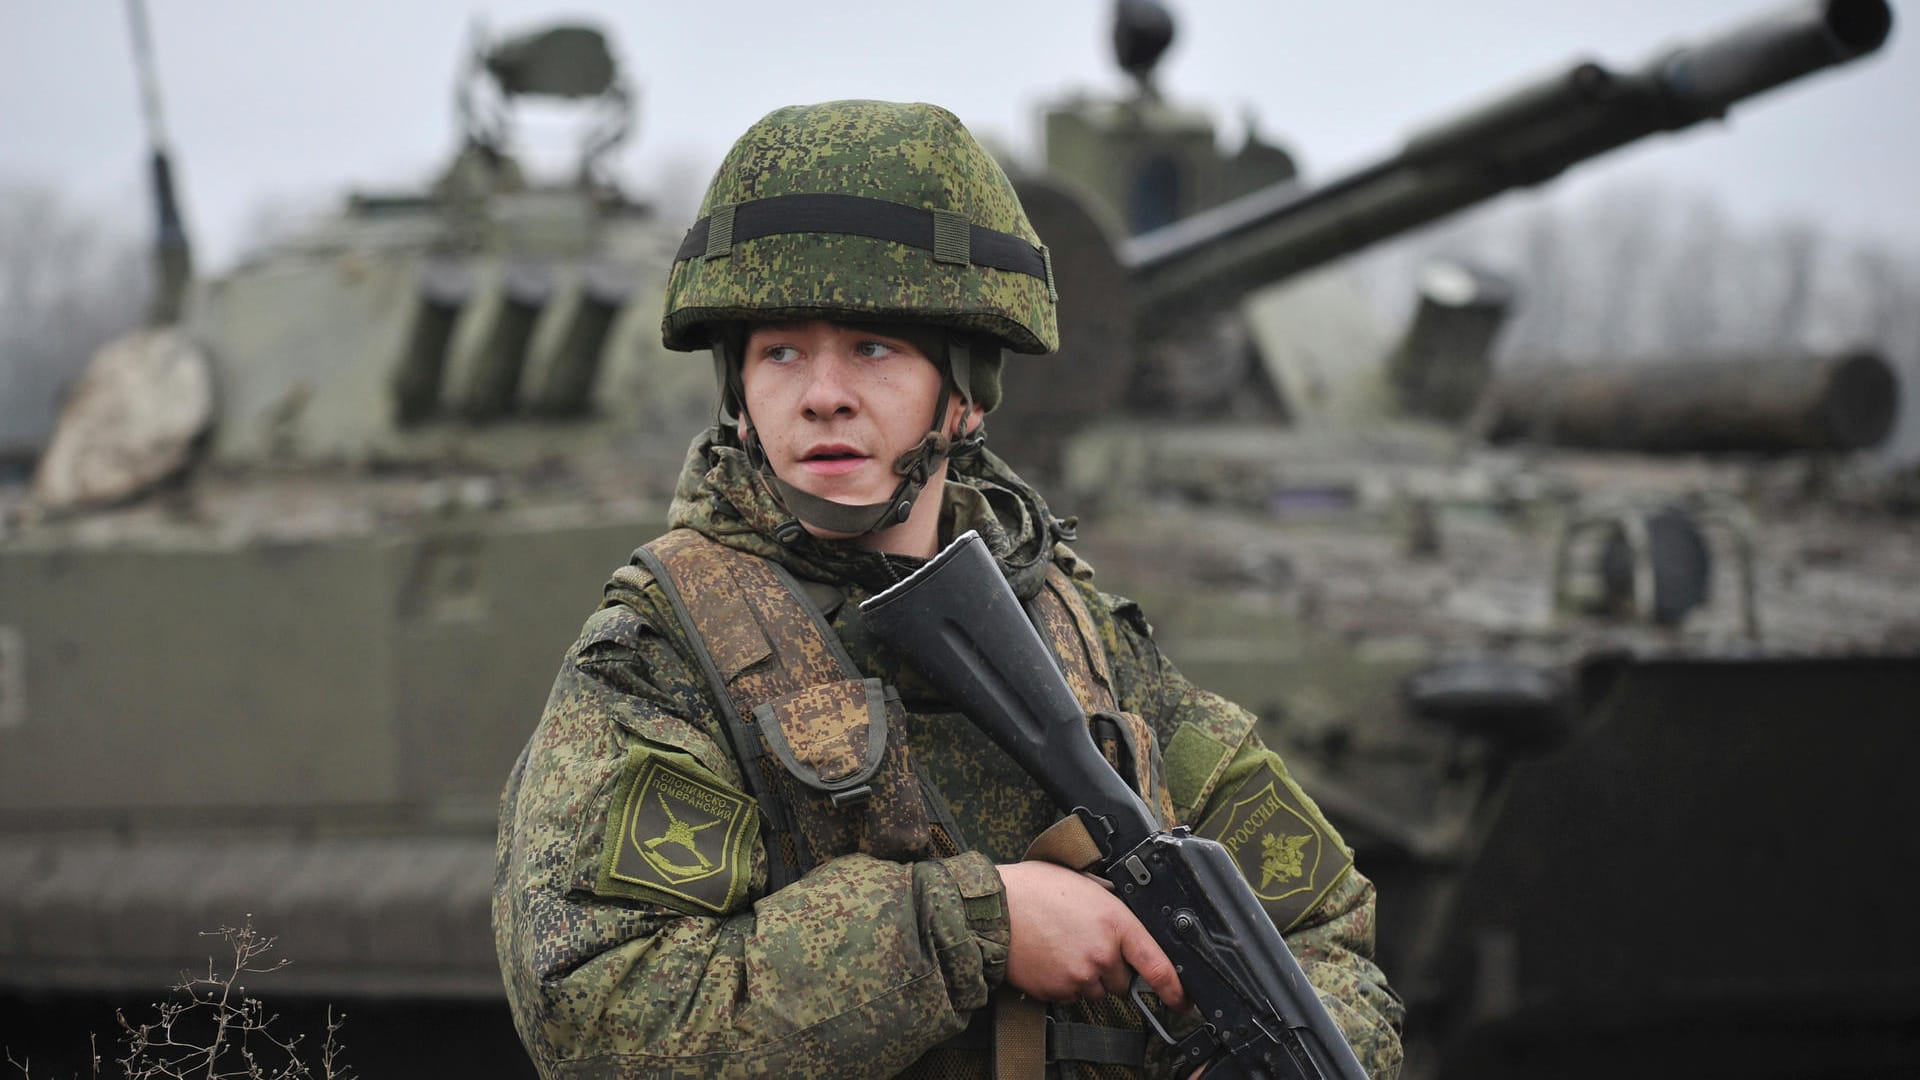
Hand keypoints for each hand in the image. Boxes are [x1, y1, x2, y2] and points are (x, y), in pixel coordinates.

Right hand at [996, 860, 1187, 1011]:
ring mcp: (1079, 976)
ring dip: (1088, 977)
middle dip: (1111, 968)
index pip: (1158, 963)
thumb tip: (1129, 921)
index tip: (1184, 999)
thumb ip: (1114, 907)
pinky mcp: (1057, 992)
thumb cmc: (1035, 889)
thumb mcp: (1087, 885)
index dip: (1175, 987)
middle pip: (1123, 981)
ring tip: (1063, 947)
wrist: (995, 909)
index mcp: (1115, 922)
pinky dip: (1066, 983)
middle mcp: (1101, 954)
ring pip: (1097, 990)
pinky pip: (1072, 996)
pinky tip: (1051, 958)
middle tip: (1085, 942)